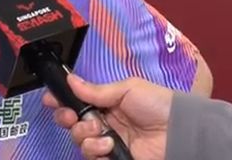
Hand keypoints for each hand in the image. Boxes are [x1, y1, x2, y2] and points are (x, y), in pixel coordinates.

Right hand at [42, 74, 172, 159]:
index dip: (61, 100)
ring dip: (84, 135)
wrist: (180, 133)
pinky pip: (91, 157)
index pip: (77, 101)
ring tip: (103, 134)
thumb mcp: (127, 89)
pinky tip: (109, 146)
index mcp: (106, 102)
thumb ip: (97, 90)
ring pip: (79, 140)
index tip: (51, 99)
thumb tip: (70, 80)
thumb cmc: (158, 105)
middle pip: (71, 122)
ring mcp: (107, 143)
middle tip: (72, 116)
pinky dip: (95, 151)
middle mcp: (104, 122)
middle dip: (66, 118)